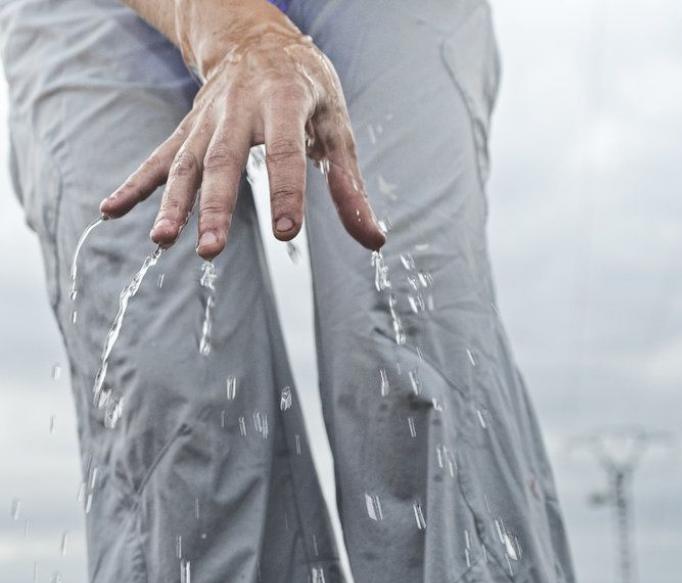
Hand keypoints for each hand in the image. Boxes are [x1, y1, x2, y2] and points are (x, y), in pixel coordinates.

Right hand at [100, 4, 384, 256]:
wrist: (255, 38)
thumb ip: (350, 187)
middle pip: (223, 162)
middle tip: (209, 249)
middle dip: (214, 207)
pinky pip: (158, 159)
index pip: (284, 152)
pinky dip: (134, 185)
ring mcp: (206, 121)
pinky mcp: (187, 131)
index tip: (287, 232)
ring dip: (173, 204)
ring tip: (162, 240)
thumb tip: (374, 241)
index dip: (286, 192)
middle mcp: (238, 110)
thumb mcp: (336, 127)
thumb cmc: (305, 87)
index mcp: (283, 103)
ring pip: (186, 164)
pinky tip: (112, 210)